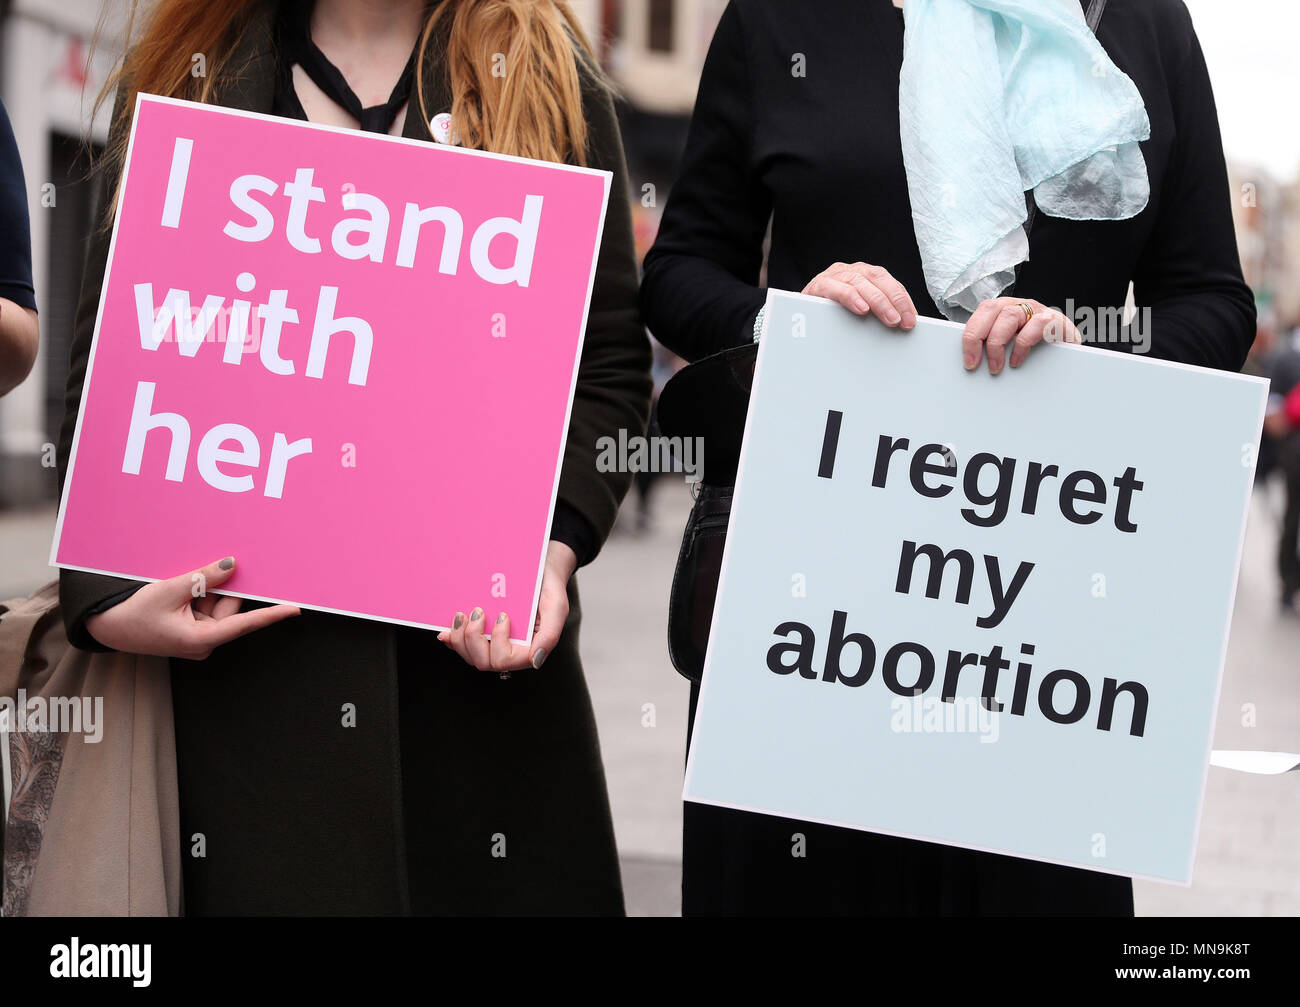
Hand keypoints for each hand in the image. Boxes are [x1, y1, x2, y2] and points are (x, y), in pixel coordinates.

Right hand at [84, 556, 300, 658]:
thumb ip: (204, 578)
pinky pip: (204, 607)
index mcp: (202, 640)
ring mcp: (198, 636)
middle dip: (218, 588)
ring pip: (216, 605)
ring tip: (178, 586)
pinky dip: (197, 595)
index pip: (245, 623)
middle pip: (229, 608)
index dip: (272, 614)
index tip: (295, 609)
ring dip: (204, 591)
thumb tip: (233, 565)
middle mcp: (205, 641)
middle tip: (198, 575)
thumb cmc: (133, 614)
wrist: (105, 626)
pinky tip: (180, 589)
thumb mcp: (170, 590)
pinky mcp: (191, 630)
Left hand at [438, 540, 576, 672]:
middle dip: (473, 639)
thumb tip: (535, 662)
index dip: (497, 642)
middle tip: (477, 612)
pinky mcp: (483, 634)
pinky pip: (463, 646)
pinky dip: (452, 639)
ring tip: (462, 615)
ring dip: (460, 638)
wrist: (541, 568)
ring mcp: (494, 643)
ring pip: (470, 656)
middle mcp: (510, 650)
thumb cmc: (550, 587)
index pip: (505, 661)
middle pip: (483, 662)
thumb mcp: (556, 608)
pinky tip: (446, 629)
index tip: (503, 616)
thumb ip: (550, 636)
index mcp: (528, 649)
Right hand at [802, 262, 916, 328]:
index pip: (889, 282)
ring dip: (878, 301)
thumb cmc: (832, 316)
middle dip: (893, 300)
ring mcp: (835, 276)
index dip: (903, 299)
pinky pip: (836, 288)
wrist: (799, 315)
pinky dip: (851, 297)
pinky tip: (861, 308)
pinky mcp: (819, 284)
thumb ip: (876, 315)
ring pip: (860, 282)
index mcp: (865, 275)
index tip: (911, 319)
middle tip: (902, 320)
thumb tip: (901, 327)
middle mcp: (851, 271)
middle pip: (878, 278)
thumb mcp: (858, 314)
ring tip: (889, 318)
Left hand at [962, 297, 1079, 373]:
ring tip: (996, 367)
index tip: (968, 361)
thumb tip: (969, 362)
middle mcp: (1019, 305)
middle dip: (977, 337)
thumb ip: (990, 346)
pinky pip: (1038, 324)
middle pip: (991, 309)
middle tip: (975, 364)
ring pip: (1010, 315)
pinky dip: (1023, 343)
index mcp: (1003, 309)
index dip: (970, 334)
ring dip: (998, 343)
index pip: (982, 311)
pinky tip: (1017, 360)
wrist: (1069, 355)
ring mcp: (1037, 310)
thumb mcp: (1007, 347)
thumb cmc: (1035, 352)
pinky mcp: (1055, 320)